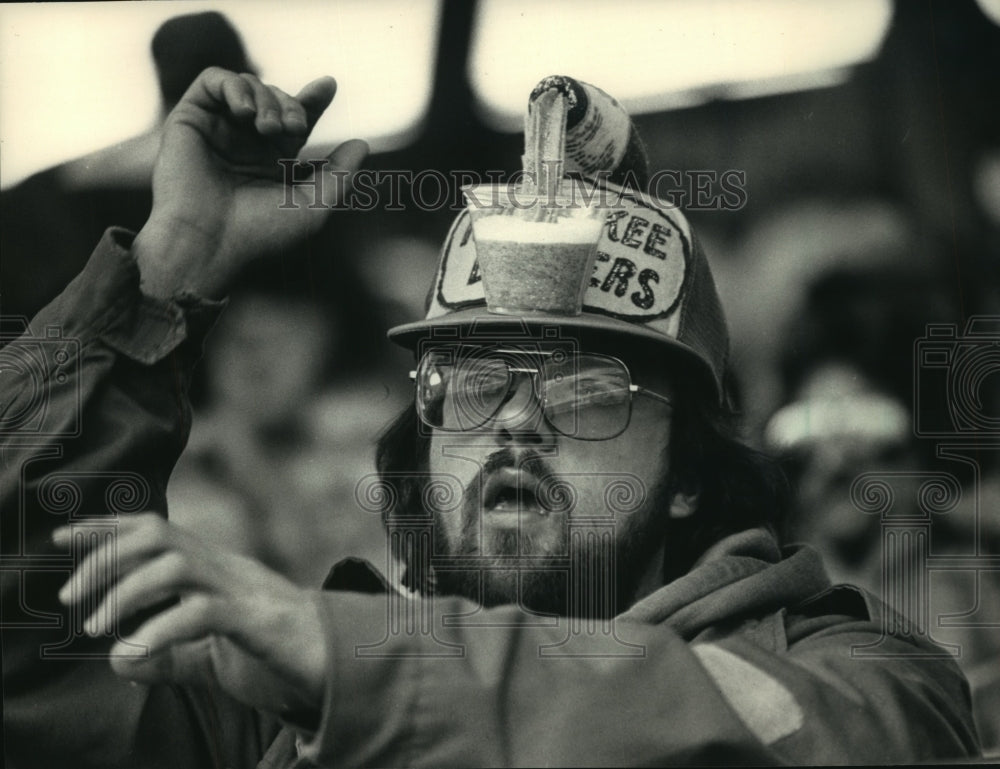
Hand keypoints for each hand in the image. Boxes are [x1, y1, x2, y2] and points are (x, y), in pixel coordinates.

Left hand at [55, 514, 326, 720]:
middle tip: (70, 596)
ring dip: (125, 590)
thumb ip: (166, 656)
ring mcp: (243, 589)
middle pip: (158, 533)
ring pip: (175, 563)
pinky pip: (201, 613)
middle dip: (105, 556)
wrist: (341, 662)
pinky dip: (160, 631)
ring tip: (97, 626)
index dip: (105, 527)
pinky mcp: (256, 619)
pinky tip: (134, 652)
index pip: (155, 530)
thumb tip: (116, 659)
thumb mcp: (209, 658)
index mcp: (214, 569)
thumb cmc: (277, 654)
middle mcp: (225, 567)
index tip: (61, 536)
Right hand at [134, 67, 367, 298]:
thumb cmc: (259, 233)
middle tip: (294, 128)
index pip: (296, 119)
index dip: (313, 100)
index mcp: (273, 160)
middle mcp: (245, 142)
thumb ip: (339, 175)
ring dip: (266, 98)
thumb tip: (361, 144)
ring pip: (248, 85)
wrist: (208, 242)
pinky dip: (234, 86)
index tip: (328, 86)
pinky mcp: (190, 119)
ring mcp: (218, 129)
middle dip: (291, 105)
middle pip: (276, 98)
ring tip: (267, 128)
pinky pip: (213, 80)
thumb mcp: (313, 206)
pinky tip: (245, 113)